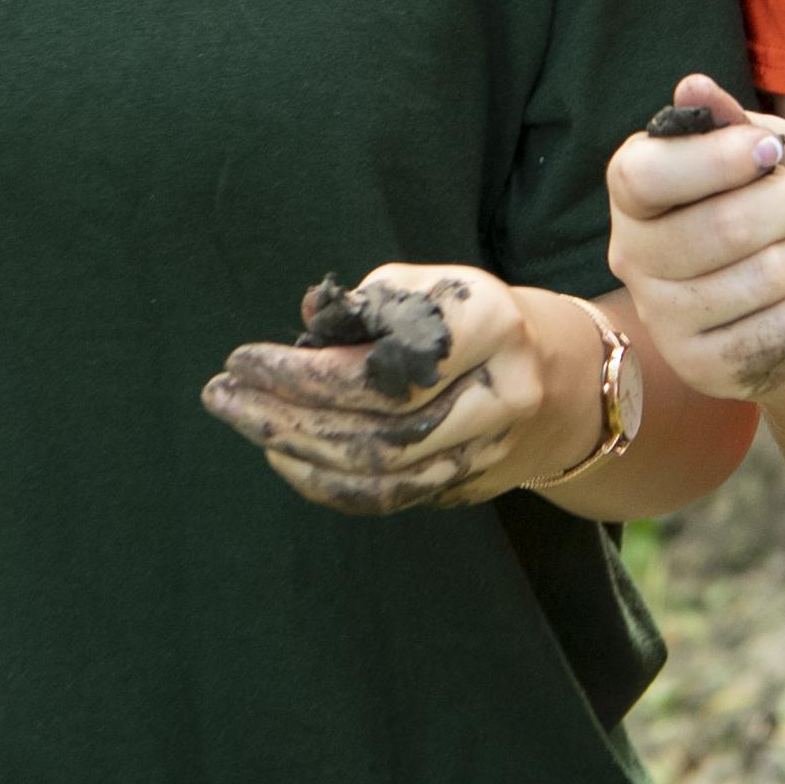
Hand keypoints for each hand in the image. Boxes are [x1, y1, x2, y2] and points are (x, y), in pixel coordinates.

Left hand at [199, 265, 586, 515]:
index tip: (244, 358)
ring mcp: (489, 450)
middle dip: (287, 412)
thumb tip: (306, 325)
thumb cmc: (473, 320)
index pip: (386, 362)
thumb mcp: (431, 286)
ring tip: (241, 419)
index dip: (309, 371)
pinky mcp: (470, 487)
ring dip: (297, 450)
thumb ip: (368, 305)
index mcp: (491, 324)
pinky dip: (326, 482)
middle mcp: (500, 394)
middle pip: (378, 422)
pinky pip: (388, 497)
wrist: (564, 380)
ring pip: (380, 469)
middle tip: (221, 393)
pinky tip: (281, 455)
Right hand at [607, 72, 784, 402]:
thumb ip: (741, 125)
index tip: (767, 151)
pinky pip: (767, 333)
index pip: (644, 175)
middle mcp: (631, 252)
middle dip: (784, 206)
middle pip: (713, 228)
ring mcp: (660, 315)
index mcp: (636, 189)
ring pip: (751, 281)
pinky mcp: (697, 366)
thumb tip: (692, 87)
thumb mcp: (781, 158)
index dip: (714, 160)